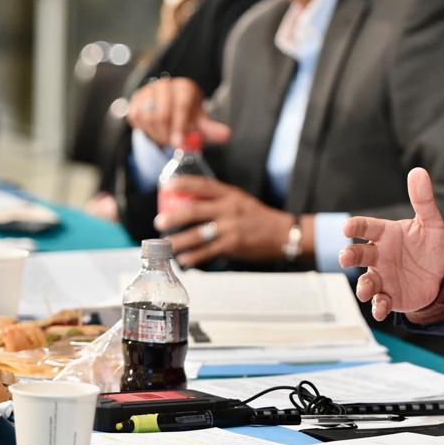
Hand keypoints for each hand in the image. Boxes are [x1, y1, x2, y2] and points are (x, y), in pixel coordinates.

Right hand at [128, 77, 230, 147]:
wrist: (169, 106)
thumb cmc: (187, 113)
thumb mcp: (200, 121)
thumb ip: (211, 129)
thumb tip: (226, 135)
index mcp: (184, 88)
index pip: (182, 106)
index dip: (180, 127)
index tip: (179, 144)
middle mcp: (165, 85)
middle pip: (161, 114)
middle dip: (167, 134)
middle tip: (173, 144)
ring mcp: (148, 91)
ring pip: (147, 118)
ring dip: (156, 133)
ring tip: (166, 136)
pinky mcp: (135, 100)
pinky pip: (136, 118)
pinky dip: (145, 130)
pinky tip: (155, 130)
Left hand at [155, 175, 294, 266]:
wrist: (284, 233)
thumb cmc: (259, 218)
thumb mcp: (241, 201)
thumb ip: (220, 200)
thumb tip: (192, 202)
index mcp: (230, 194)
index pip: (203, 185)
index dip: (183, 184)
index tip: (166, 186)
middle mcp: (229, 208)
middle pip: (194, 210)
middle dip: (174, 216)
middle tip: (160, 222)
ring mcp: (231, 227)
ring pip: (197, 234)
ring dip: (179, 241)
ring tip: (167, 245)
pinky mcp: (233, 245)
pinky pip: (208, 251)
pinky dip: (194, 257)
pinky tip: (184, 260)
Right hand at [339, 168, 443, 319]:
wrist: (442, 275)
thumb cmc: (430, 245)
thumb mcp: (431, 223)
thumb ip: (423, 200)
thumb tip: (418, 171)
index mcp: (385, 234)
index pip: (366, 227)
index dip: (356, 226)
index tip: (347, 227)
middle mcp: (378, 255)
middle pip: (357, 254)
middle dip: (349, 256)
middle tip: (346, 257)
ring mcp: (382, 277)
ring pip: (366, 281)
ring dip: (363, 286)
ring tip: (367, 290)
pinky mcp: (390, 297)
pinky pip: (380, 302)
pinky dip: (378, 307)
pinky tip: (381, 308)